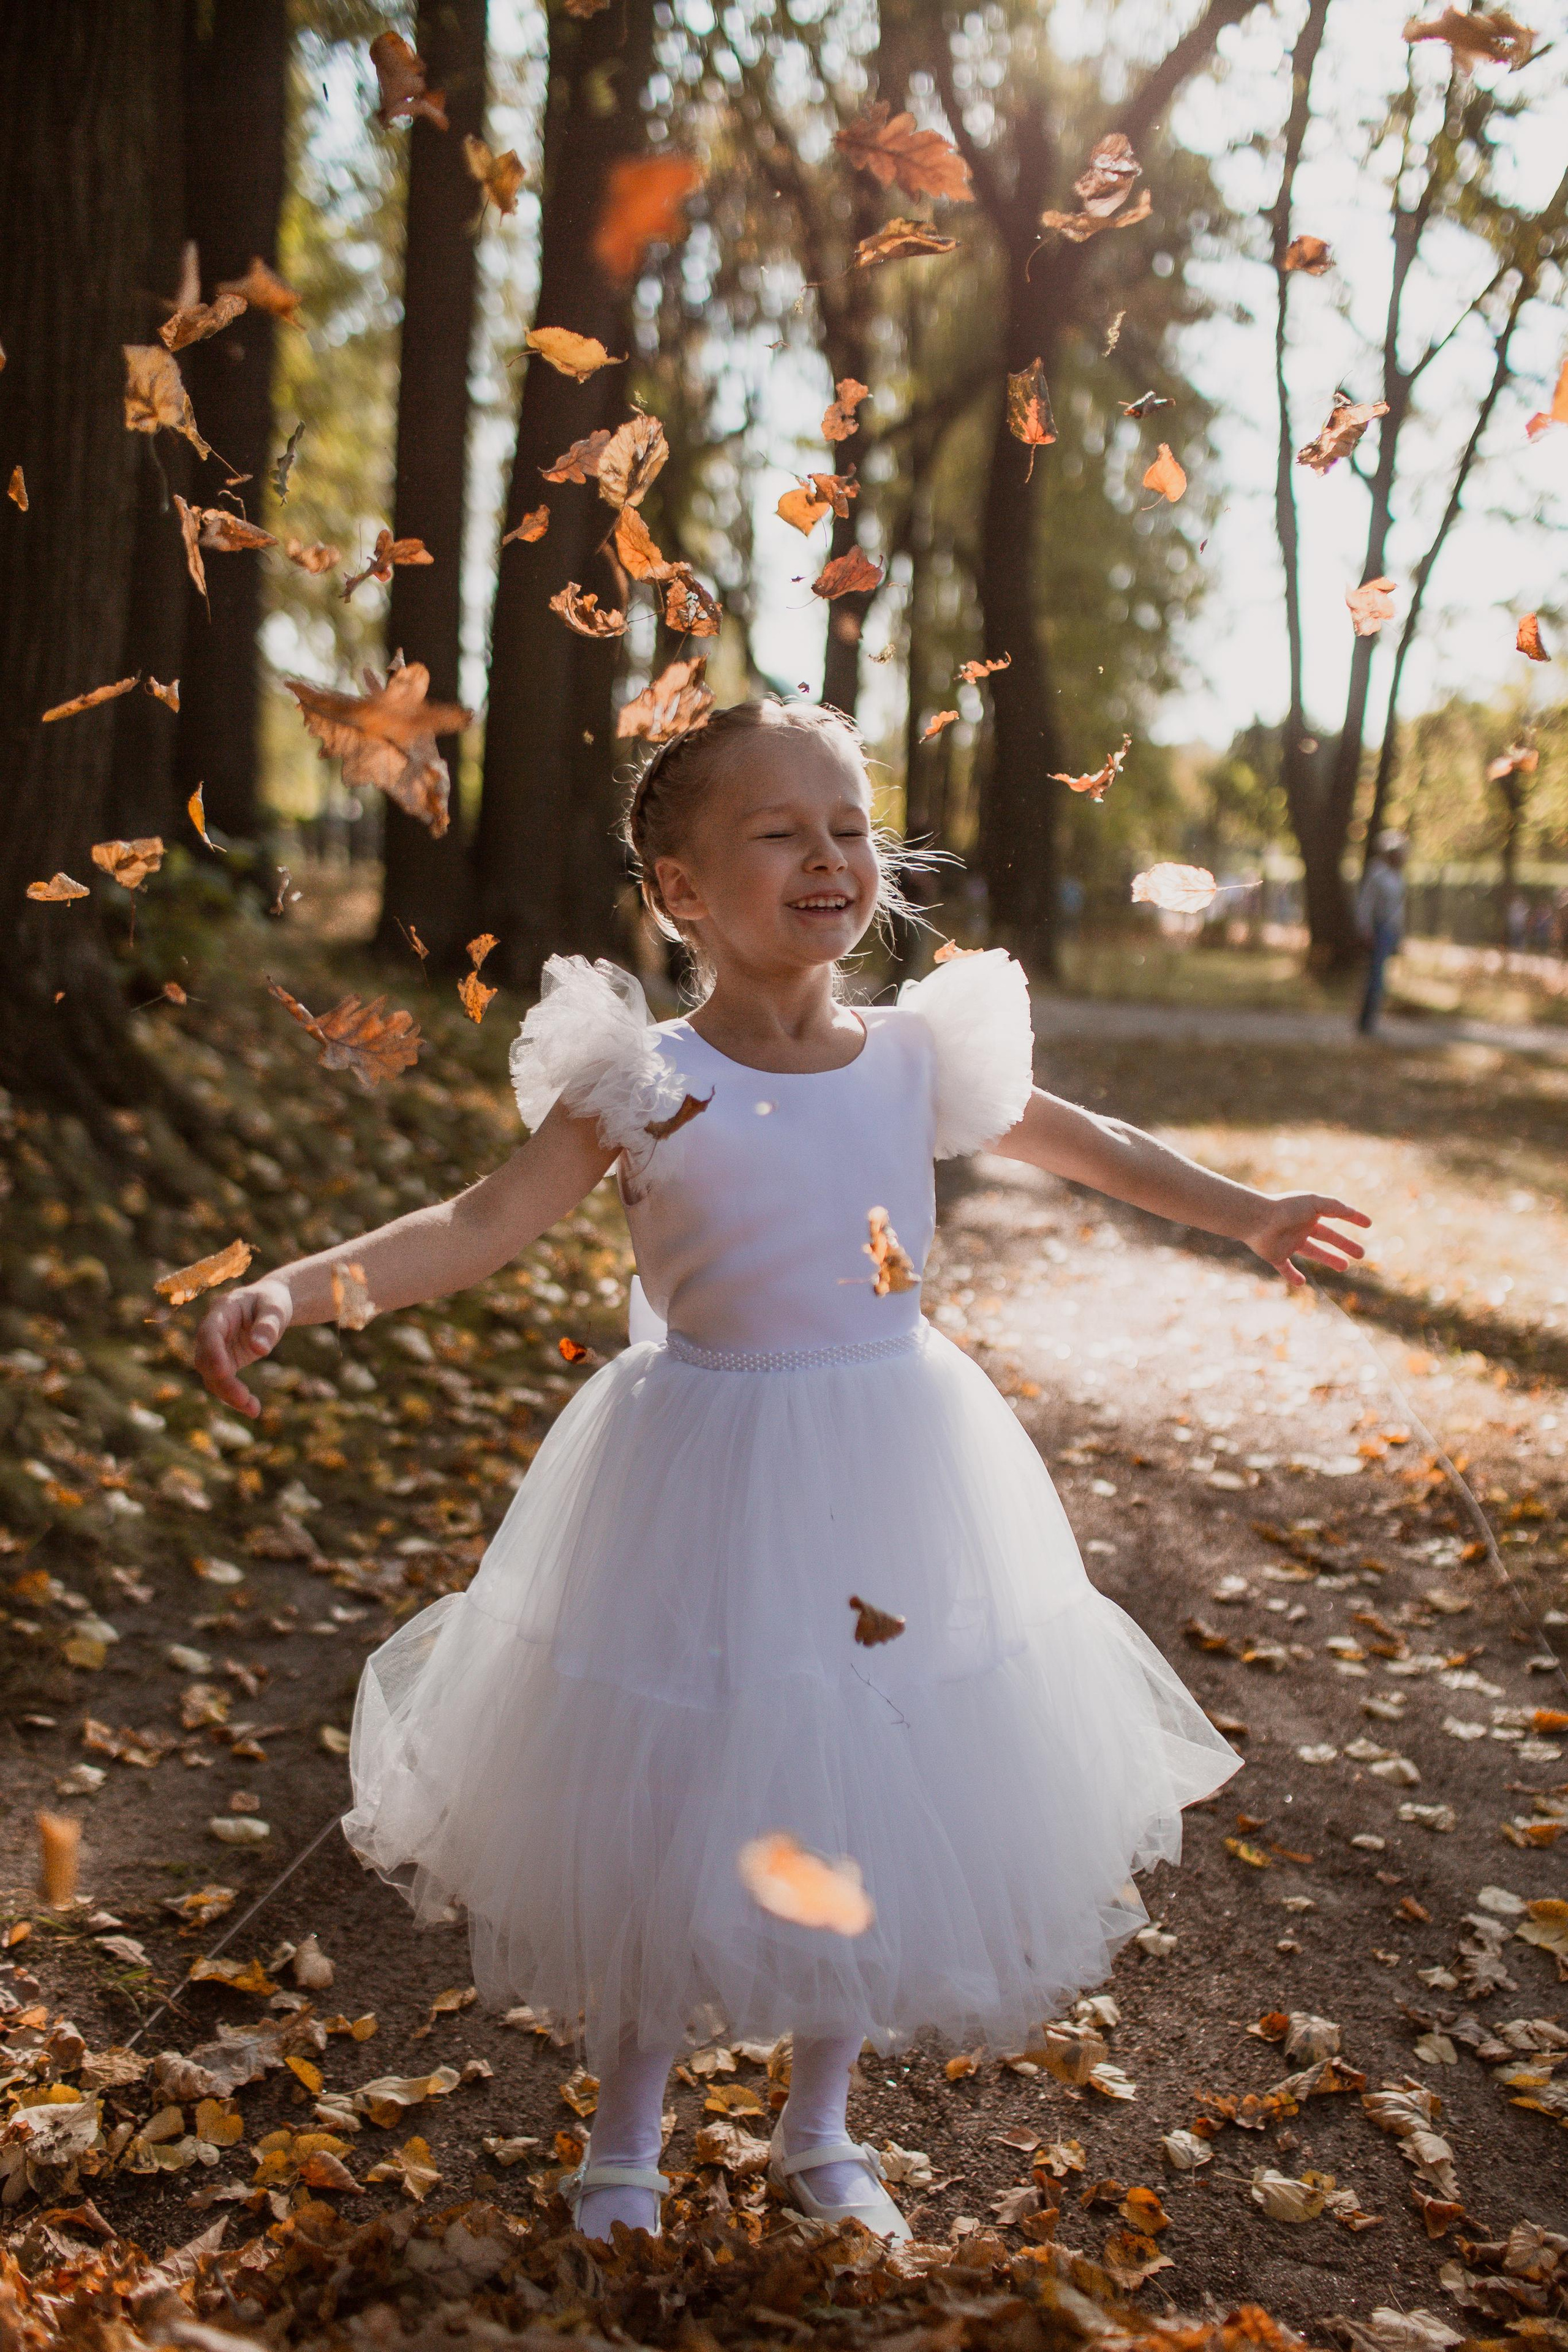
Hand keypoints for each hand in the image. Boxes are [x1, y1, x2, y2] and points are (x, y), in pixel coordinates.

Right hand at [193, 1278, 293, 1416]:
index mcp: (222, 1311)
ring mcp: (216, 1348)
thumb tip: (260, 1350)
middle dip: (222, 1381)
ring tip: (254, 1410)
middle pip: (205, 1360)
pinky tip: (253, 1409)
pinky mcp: (225, 1361)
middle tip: (245, 1398)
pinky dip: (235, 1397)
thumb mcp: (276, 1308)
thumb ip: (268, 1325)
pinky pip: (223, 1383)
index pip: (209, 1333)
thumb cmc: (272, 1301)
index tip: (225, 1372)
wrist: (270, 1304)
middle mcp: (213, 1331)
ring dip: (229, 1395)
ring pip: (212, 1377)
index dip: (213, 1353)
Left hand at [1240, 1193, 1369, 1288]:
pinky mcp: (1276, 1256)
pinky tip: (1302, 1283)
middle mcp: (1300, 1228)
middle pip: (1327, 1238)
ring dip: (1329, 1259)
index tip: (1368, 1224)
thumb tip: (1351, 1211)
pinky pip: (1285, 1268)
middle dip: (1344, 1245)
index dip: (1352, 1218)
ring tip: (1345, 1267)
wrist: (1256, 1220)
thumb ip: (1334, 1206)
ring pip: (1312, 1253)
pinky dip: (1292, 1276)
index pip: (1335, 1215)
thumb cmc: (1285, 1209)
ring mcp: (1288, 1243)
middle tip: (1361, 1254)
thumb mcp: (1314, 1203)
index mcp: (1309, 1214)